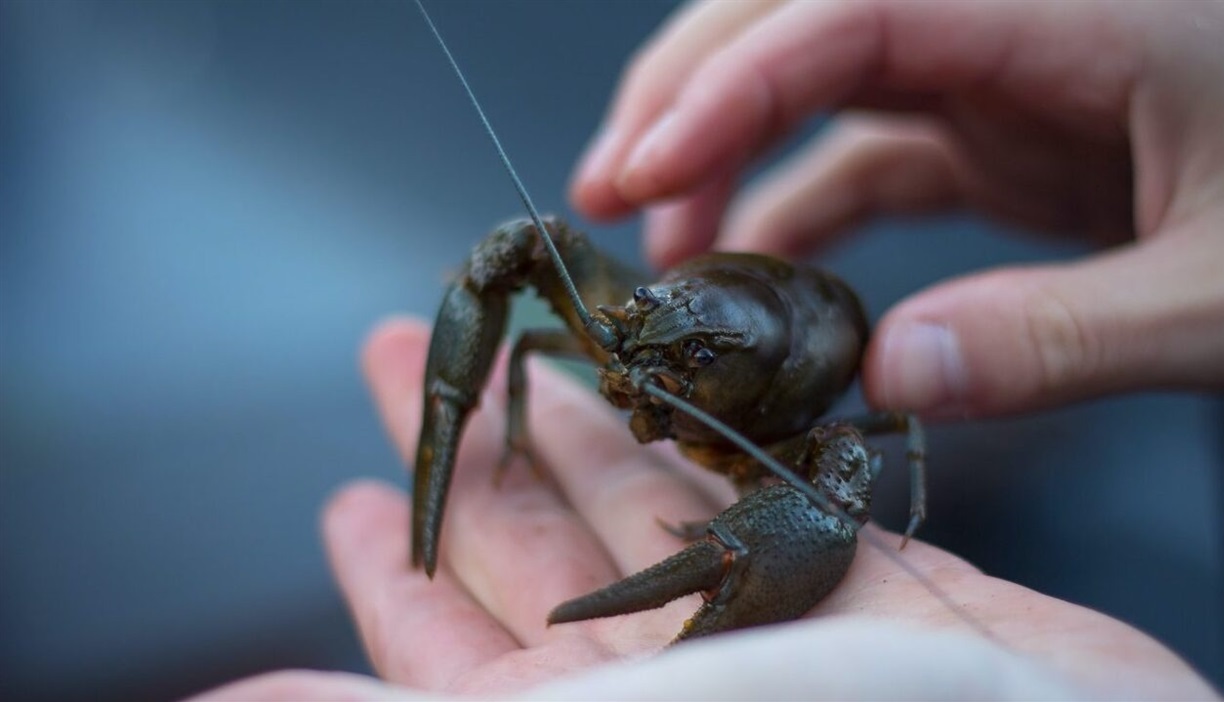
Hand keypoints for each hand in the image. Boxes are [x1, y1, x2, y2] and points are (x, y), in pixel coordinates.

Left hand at [190, 318, 1216, 699]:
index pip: (448, 646)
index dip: (393, 573)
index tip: (345, 497)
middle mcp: (665, 683)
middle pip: (538, 553)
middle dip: (475, 455)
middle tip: (412, 362)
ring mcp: (769, 635)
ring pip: (649, 511)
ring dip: (584, 431)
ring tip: (534, 358)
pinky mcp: (869, 589)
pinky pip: (767, 503)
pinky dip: (713, 451)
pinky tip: (672, 399)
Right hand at [570, 0, 1223, 418]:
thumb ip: (1063, 335)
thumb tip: (890, 373)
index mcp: (1072, 3)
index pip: (849, 9)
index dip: (727, 86)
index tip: (640, 175)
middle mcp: (1010, 15)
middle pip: (798, 13)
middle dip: (686, 96)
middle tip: (605, 194)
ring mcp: (995, 67)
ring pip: (812, 75)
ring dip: (723, 153)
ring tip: (662, 253)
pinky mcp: (994, 126)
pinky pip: (863, 153)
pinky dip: (795, 210)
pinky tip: (756, 280)